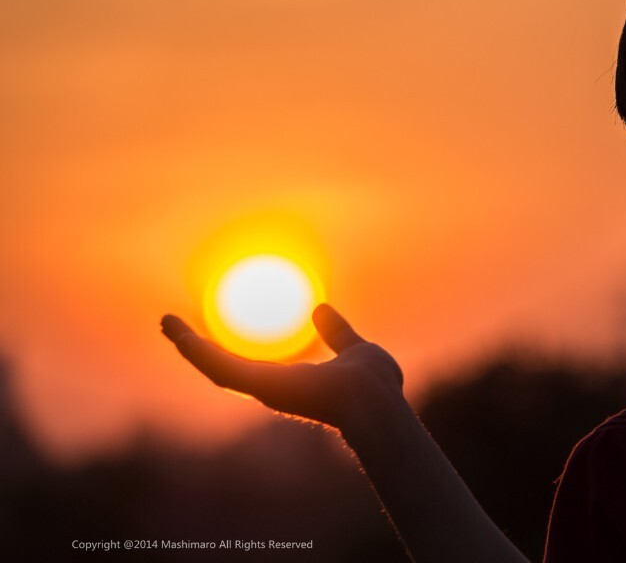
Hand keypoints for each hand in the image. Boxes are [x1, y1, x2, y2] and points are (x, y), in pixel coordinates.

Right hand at [160, 304, 405, 436]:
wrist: (375, 400)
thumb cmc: (374, 383)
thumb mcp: (353, 348)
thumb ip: (336, 332)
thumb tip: (320, 308)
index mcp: (292, 382)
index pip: (251, 367)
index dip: (230, 351)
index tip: (208, 335)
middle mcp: (272, 390)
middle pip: (223, 368)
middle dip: (197, 348)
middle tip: (172, 327)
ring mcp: (264, 390)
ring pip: (215, 368)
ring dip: (188, 346)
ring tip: (165, 324)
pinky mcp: (261, 386)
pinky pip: (222, 367)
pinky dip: (198, 351)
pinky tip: (178, 335)